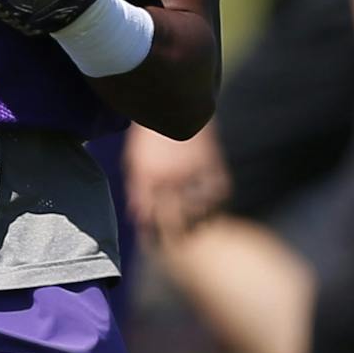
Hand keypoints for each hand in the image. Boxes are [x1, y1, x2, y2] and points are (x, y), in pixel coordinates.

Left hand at [124, 121, 230, 241]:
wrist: (171, 105)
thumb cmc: (149, 137)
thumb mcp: (134, 161)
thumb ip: (136, 190)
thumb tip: (138, 218)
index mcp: (146, 177)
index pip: (150, 218)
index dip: (153, 235)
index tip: (156, 245)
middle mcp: (169, 178)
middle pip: (175, 220)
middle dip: (176, 238)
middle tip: (179, 246)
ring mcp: (192, 172)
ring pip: (200, 212)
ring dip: (199, 225)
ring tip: (197, 231)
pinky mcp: (212, 165)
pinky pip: (218, 195)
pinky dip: (217, 206)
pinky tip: (213, 212)